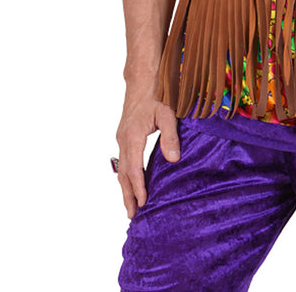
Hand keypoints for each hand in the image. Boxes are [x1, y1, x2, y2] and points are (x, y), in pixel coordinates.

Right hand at [116, 95, 179, 218]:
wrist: (142, 79)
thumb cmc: (157, 94)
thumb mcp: (168, 113)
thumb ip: (170, 136)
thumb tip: (173, 160)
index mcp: (133, 135)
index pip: (134, 168)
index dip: (138, 187)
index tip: (143, 203)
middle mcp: (123, 139)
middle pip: (123, 173)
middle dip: (128, 195)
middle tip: (132, 215)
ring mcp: (122, 137)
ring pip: (122, 168)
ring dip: (125, 188)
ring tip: (130, 206)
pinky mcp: (124, 135)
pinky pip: (124, 160)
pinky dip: (126, 175)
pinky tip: (131, 183)